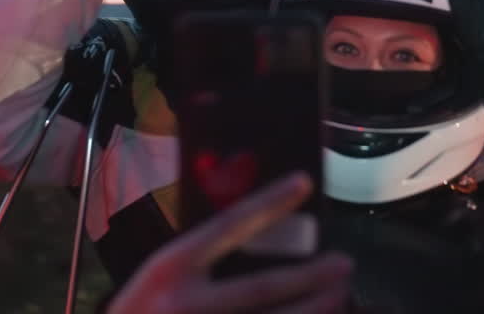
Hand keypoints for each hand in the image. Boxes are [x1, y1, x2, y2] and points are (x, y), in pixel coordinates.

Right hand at [105, 173, 353, 313]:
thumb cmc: (139, 313)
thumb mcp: (157, 276)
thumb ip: (198, 257)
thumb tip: (257, 234)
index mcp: (170, 269)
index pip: (228, 226)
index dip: (269, 203)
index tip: (303, 183)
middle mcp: (187, 305)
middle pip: (264, 288)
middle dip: (311, 276)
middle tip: (343, 263)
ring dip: (314, 310)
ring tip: (340, 295)